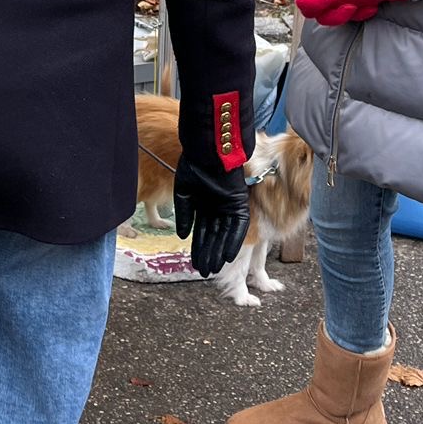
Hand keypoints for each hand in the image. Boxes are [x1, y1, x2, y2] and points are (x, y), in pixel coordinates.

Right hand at [174, 158, 249, 278]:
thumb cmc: (193, 166)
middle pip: (214, 237)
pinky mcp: (240, 203)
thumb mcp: (182, 193)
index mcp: (203, 205)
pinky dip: (234, 240)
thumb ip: (183, 215)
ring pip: (225, 235)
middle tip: (204, 272)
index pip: (201, 232)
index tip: (195, 264)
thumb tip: (182, 236)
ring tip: (214, 268)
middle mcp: (217, 208)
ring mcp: (229, 206)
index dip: (198, 249)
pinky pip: (239, 226)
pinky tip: (228, 255)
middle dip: (209, 254)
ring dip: (220, 252)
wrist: (209, 151)